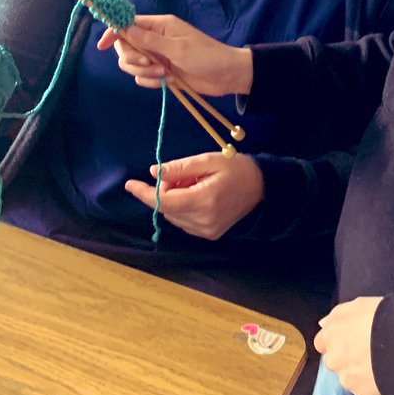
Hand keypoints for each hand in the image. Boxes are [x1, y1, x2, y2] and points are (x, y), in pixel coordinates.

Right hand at [96, 14, 252, 96]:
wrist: (226, 76)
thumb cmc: (206, 56)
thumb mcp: (178, 47)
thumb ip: (149, 39)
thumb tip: (123, 28)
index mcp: (160, 26)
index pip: (128, 24)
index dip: (113, 33)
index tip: (102, 45)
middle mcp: (155, 39)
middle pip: (125, 48)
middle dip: (133, 58)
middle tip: (149, 63)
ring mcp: (157, 56)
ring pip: (132, 65)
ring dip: (144, 71)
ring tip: (165, 73)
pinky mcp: (161, 72)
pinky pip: (143, 77)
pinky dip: (151, 81)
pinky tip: (168, 81)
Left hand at [124, 151, 263, 239]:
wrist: (264, 187)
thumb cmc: (237, 168)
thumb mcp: (209, 160)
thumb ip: (180, 167)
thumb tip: (154, 173)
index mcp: (203, 201)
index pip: (164, 201)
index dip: (144, 193)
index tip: (129, 184)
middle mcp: (203, 221)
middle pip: (167, 208)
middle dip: (165, 190)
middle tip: (182, 173)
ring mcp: (207, 231)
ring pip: (174, 216)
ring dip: (174, 199)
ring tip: (194, 183)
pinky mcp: (210, 234)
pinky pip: (184, 221)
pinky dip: (183, 207)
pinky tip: (197, 194)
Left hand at [314, 297, 384, 394]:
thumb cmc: (382, 317)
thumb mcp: (359, 304)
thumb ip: (337, 315)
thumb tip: (323, 324)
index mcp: (331, 336)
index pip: (322, 343)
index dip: (336, 340)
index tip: (350, 338)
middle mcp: (334, 360)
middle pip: (334, 361)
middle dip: (345, 357)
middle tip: (366, 351)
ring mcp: (347, 379)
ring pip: (348, 377)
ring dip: (357, 372)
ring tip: (378, 363)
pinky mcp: (362, 394)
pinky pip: (363, 389)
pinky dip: (371, 383)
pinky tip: (384, 374)